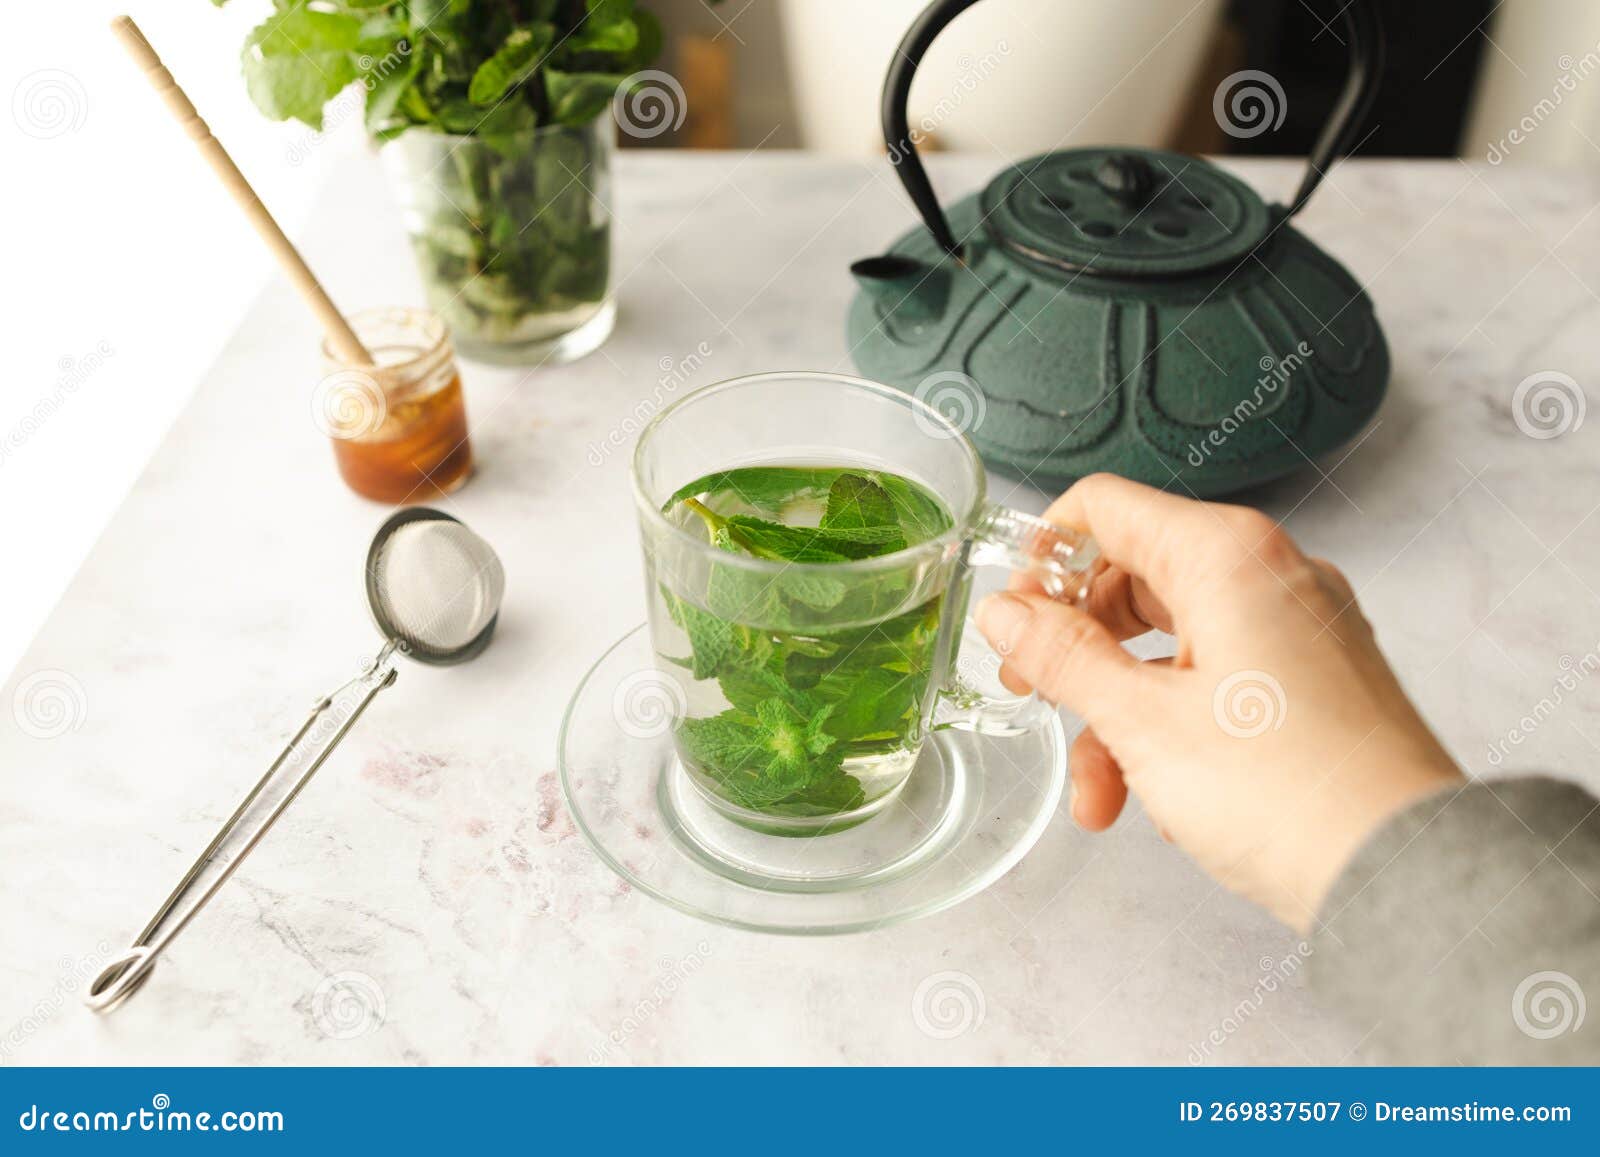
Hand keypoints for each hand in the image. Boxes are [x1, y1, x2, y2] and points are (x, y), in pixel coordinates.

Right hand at [976, 474, 1462, 930]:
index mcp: (1228, 556)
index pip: (1105, 508)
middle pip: (1135, 577)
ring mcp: (1301, 627)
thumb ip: (1063, 658)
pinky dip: (1175, 727)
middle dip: (1076, 650)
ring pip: (1172, 643)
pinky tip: (1160, 800)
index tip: (1011, 613)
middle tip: (1031, 692)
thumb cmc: (1289, 792)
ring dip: (1120, 714)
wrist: (1401, 871)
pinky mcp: (1317, 680)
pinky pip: (1219, 679)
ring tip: (1098, 795)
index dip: (1042, 556)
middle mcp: (1273, 574)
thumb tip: (1008, 616)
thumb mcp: (1142, 722)